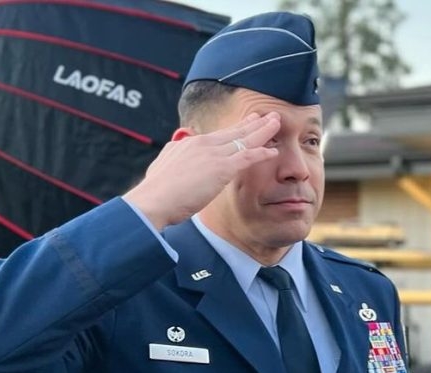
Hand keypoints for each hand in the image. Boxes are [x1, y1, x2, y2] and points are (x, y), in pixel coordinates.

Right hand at [124, 113, 281, 229]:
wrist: (154, 199)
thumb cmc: (157, 190)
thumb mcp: (166, 164)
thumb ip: (176, 154)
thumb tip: (178, 147)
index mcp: (190, 143)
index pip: (219, 134)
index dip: (236, 128)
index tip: (248, 122)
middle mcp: (203, 144)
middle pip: (234, 131)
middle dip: (253, 122)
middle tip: (269, 115)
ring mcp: (213, 155)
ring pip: (244, 139)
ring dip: (263, 131)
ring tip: (277, 122)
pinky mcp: (221, 169)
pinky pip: (247, 157)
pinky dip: (262, 153)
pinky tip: (273, 151)